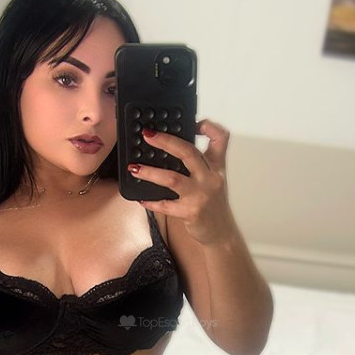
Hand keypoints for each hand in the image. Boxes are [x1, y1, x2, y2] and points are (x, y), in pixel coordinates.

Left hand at [131, 118, 234, 246]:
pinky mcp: (191, 212)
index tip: (194, 122)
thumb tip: (172, 148)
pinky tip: (141, 198)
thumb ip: (199, 165)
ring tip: (134, 168)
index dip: (208, 126)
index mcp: (216, 167)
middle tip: (148, 135)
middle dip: (166, 141)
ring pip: (172, 178)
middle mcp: (210, 178)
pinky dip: (151, 201)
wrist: (220, 233)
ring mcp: (200, 195)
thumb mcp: (212, 180)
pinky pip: (166, 205)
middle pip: (189, 152)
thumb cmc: (212, 205)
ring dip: (150, 172)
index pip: (220, 139)